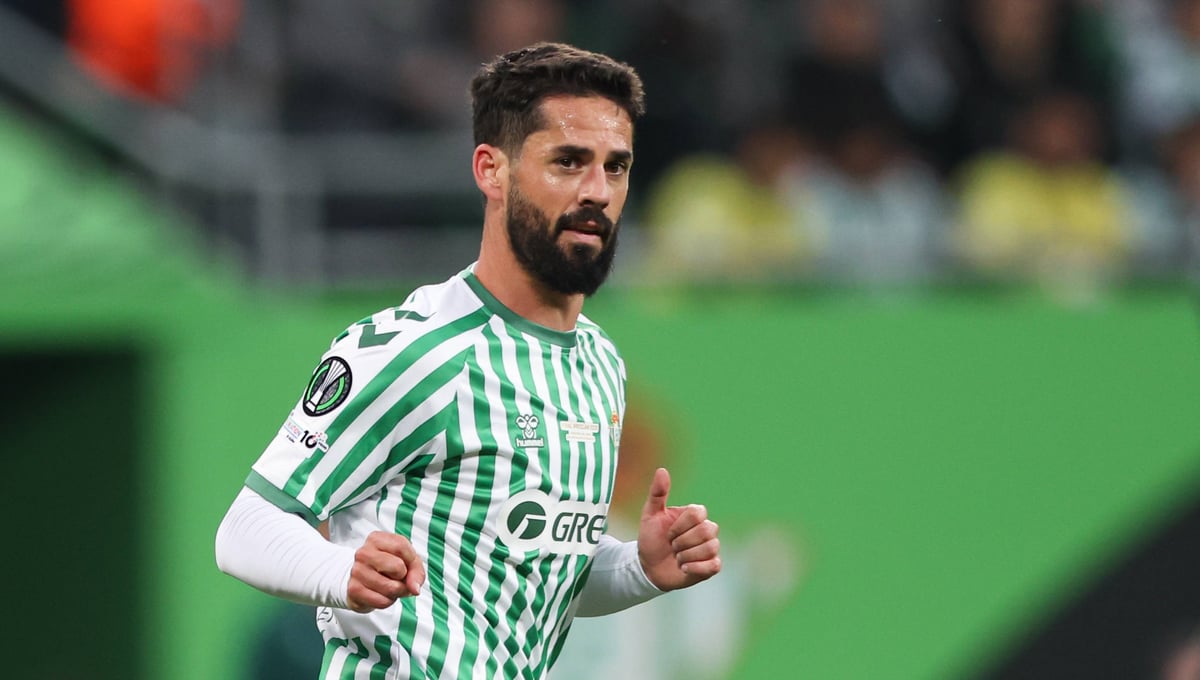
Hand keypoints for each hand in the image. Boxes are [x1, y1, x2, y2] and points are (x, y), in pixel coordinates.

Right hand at [346, 531, 425, 611]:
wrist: (363, 583)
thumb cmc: (389, 569)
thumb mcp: (407, 562)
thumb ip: (416, 572)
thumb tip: (414, 589)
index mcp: (376, 539)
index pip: (401, 546)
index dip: (411, 560)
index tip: (408, 566)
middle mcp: (364, 553)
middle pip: (397, 567)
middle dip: (404, 578)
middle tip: (397, 578)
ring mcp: (357, 571)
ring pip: (391, 587)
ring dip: (397, 592)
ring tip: (389, 586)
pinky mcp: (354, 590)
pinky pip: (382, 601)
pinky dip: (388, 601)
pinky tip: (381, 595)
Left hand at [637, 467, 720, 590]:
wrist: (648, 568)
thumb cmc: (651, 539)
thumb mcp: (650, 515)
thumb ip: (657, 493)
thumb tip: (662, 470)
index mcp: (693, 515)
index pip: (698, 513)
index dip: (680, 526)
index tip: (667, 533)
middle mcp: (705, 529)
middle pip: (706, 530)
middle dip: (682, 542)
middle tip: (672, 546)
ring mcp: (710, 548)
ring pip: (711, 548)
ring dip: (686, 556)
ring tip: (677, 558)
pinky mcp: (711, 566)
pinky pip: (714, 565)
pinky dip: (695, 568)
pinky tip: (683, 568)